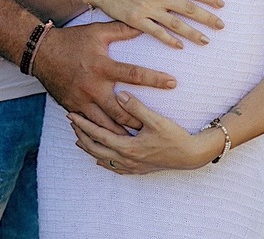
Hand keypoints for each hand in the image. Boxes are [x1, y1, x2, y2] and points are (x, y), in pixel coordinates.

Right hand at [31, 22, 176, 133]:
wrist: (41, 53)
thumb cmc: (72, 40)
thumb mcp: (97, 32)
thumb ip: (122, 29)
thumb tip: (144, 23)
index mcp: (103, 67)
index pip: (134, 75)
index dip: (155, 79)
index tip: (173, 83)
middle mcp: (94, 87)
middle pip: (121, 111)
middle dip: (138, 121)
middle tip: (153, 128)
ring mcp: (82, 100)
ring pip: (105, 125)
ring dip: (120, 133)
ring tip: (135, 140)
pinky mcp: (73, 108)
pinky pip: (88, 126)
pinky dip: (100, 133)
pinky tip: (110, 140)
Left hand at [68, 91, 220, 173]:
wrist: (192, 155)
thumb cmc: (175, 137)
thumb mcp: (156, 120)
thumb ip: (136, 107)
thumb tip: (120, 95)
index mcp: (127, 147)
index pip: (98, 135)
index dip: (83, 124)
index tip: (71, 114)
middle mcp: (126, 159)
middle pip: (95, 148)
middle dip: (81, 135)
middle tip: (71, 123)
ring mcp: (132, 166)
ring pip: (103, 158)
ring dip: (89, 147)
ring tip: (79, 138)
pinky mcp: (138, 169)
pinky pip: (114, 167)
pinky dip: (103, 160)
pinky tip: (99, 158)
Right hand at [88, 0, 224, 47]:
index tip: (221, 4)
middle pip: (189, 8)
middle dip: (208, 18)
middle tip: (221, 26)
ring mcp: (148, 8)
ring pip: (176, 23)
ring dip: (193, 33)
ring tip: (206, 41)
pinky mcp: (136, 20)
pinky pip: (156, 32)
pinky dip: (169, 39)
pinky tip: (179, 46)